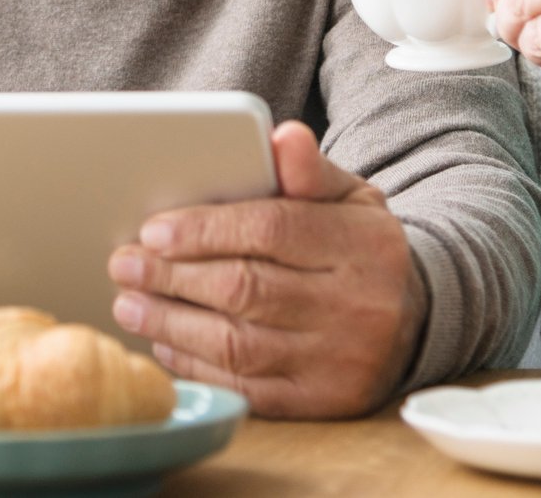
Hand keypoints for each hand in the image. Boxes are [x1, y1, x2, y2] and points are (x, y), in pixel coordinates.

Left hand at [106, 121, 425, 417]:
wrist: (417, 319)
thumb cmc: (358, 247)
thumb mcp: (349, 198)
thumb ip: (309, 170)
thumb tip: (283, 136)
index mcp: (362, 245)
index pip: (272, 230)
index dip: (205, 230)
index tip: (152, 230)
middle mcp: (356, 307)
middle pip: (246, 290)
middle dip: (173, 277)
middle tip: (123, 264)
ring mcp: (340, 362)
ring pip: (239, 345)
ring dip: (172, 324)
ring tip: (129, 304)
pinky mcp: (322, 404)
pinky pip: (248, 389)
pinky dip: (197, 367)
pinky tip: (165, 344)